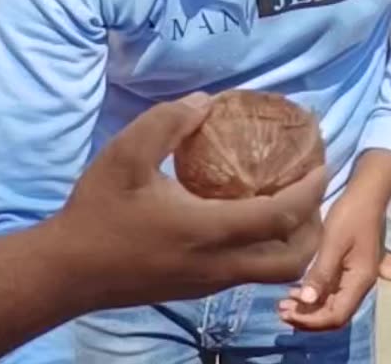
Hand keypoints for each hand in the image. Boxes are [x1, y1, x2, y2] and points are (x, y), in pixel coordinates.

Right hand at [54, 93, 326, 308]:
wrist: (67, 271)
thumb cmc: (98, 211)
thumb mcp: (125, 154)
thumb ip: (167, 122)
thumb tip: (206, 102)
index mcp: (209, 231)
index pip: (280, 216)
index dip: (310, 190)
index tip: (322, 163)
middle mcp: (219, 265)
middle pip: (292, 259)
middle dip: (313, 226)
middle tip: (311, 190)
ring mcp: (209, 283)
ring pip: (273, 273)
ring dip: (292, 242)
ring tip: (288, 204)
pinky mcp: (197, 289)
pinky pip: (249, 273)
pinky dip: (266, 249)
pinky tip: (250, 219)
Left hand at [278, 149, 390, 330]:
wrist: (367, 194)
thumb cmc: (350, 215)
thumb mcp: (333, 243)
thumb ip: (321, 274)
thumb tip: (306, 302)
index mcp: (360, 281)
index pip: (337, 316)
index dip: (312, 321)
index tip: (288, 314)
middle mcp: (360, 285)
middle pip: (335, 315)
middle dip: (308, 318)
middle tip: (281, 311)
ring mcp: (356, 278)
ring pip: (332, 305)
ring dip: (309, 309)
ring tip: (284, 304)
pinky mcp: (350, 270)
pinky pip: (332, 292)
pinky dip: (314, 296)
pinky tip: (296, 291)